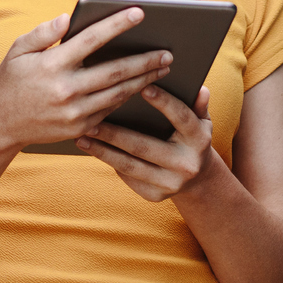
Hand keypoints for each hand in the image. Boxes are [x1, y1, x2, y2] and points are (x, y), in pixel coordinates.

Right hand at [0, 7, 171, 150]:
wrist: (0, 124)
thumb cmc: (12, 80)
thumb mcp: (18, 50)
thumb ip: (43, 32)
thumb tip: (68, 18)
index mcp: (53, 64)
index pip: (92, 39)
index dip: (117, 24)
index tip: (140, 12)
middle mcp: (66, 89)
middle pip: (114, 71)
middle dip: (144, 61)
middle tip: (168, 52)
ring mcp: (74, 112)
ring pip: (118, 93)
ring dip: (144, 80)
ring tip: (163, 68)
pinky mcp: (79, 128)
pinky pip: (110, 110)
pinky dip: (128, 98)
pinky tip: (143, 87)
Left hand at [79, 85, 216, 201]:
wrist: (196, 178)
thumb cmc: (191, 137)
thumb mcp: (201, 120)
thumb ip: (198, 105)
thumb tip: (200, 89)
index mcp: (199, 140)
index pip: (181, 118)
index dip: (163, 102)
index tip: (143, 86)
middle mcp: (186, 165)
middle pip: (145, 147)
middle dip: (115, 133)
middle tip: (91, 120)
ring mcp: (170, 183)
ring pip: (130, 166)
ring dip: (102, 151)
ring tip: (82, 137)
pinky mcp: (155, 196)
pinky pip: (128, 177)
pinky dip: (109, 162)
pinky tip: (93, 150)